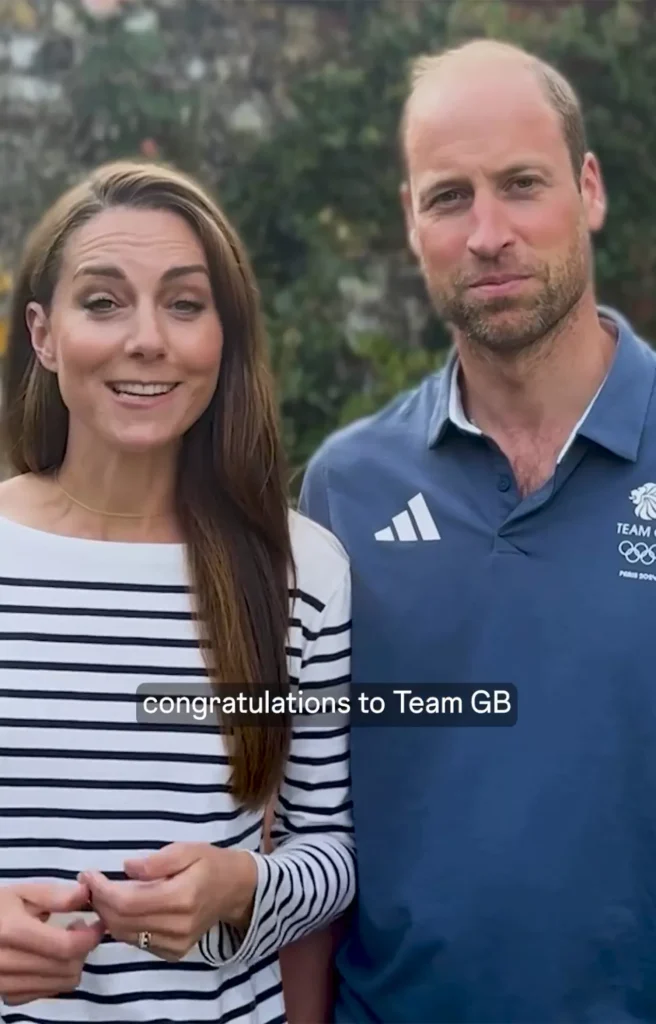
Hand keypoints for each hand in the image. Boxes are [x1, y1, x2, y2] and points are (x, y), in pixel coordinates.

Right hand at [0, 881, 103, 1005]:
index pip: (65, 946)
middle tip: (80, 928)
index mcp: (13, 932)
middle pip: (67, 968)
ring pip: (61, 984)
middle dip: (84, 948)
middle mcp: (8, 963)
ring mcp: (6, 984)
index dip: (90, 936)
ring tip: (67, 941)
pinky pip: (46, 993)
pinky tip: (52, 958)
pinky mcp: (6, 996)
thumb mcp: (21, 892)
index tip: (99, 923)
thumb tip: (86, 894)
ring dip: (74, 964)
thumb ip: (55, 894)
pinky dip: (58, 977)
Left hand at [80, 842, 257, 961]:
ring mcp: (176, 944)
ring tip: (100, 894)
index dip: (103, 890)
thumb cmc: (209, 863)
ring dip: (107, 916)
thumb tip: (127, 869)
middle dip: (99, 903)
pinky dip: (122, 927)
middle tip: (89, 884)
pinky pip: (137, 943)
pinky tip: (120, 909)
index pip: (129, 901)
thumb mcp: (187, 849)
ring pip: (126, 935)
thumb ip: (157, 861)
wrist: (233, 890)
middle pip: (123, 921)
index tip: (88, 875)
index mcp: (182, 897)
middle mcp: (178, 926)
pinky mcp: (173, 953)